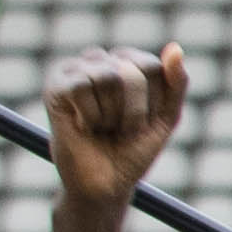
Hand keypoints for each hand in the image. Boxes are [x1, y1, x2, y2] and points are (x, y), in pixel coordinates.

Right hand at [39, 42, 183, 206]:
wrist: (106, 183)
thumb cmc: (134, 148)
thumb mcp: (166, 116)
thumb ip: (176, 82)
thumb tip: (175, 47)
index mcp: (127, 62)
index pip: (152, 66)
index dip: (153, 102)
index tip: (144, 122)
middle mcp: (100, 60)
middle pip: (132, 70)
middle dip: (135, 109)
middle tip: (122, 128)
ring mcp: (74, 70)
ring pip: (107, 77)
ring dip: (112, 114)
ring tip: (102, 127)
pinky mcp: (54, 86)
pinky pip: (81, 86)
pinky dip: (90, 115)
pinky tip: (83, 126)